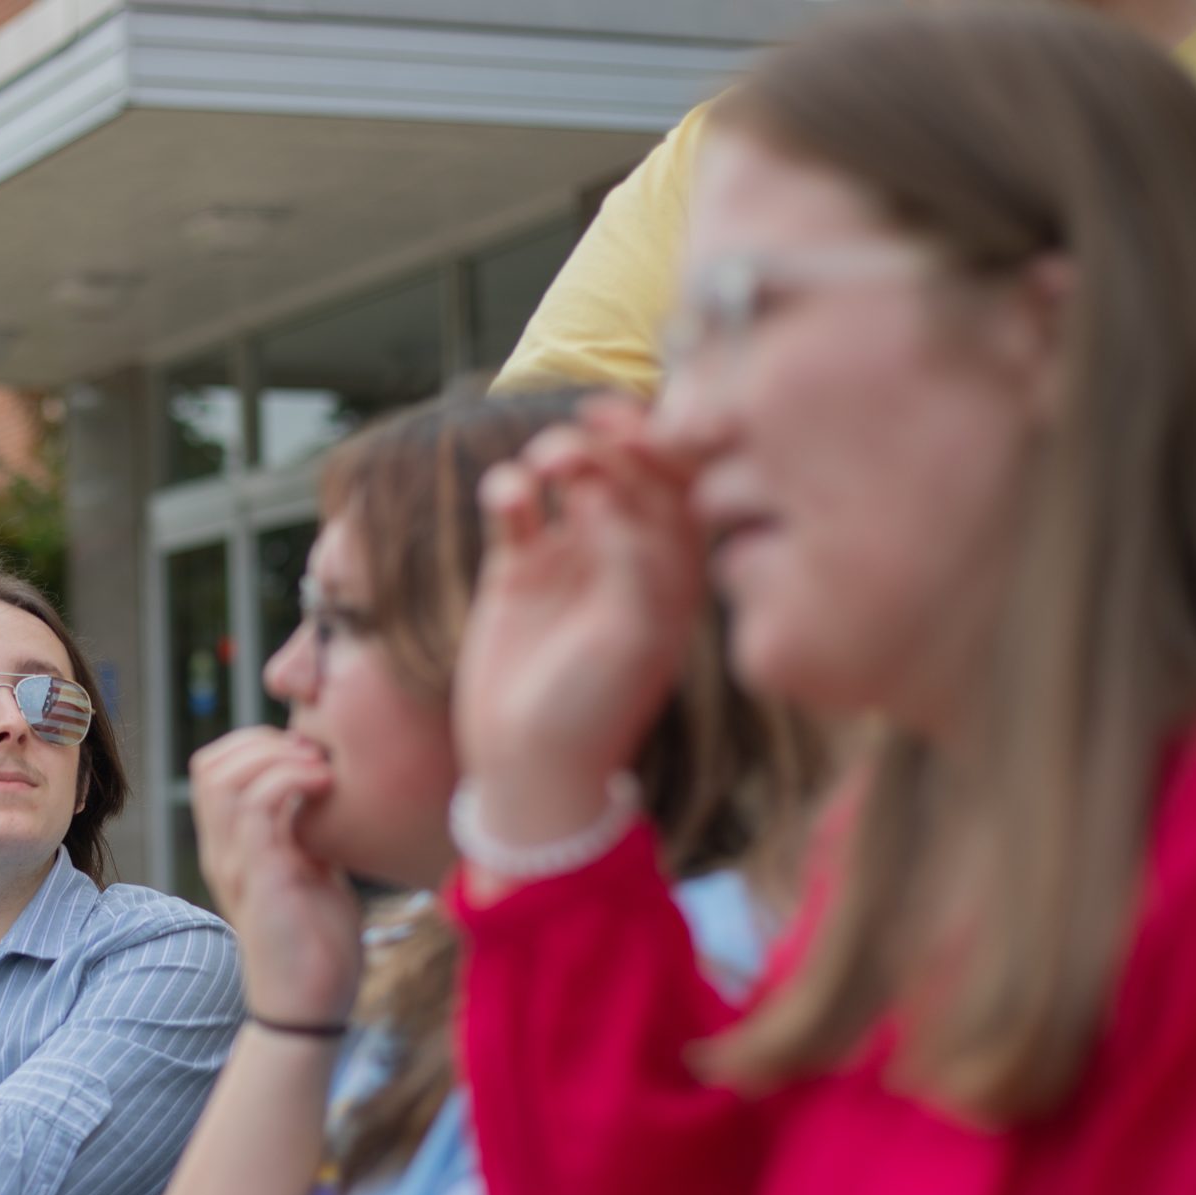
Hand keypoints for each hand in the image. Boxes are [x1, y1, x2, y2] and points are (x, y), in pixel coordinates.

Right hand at [188, 726, 362, 1024]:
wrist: (310, 1007)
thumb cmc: (318, 944)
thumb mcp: (312, 870)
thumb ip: (307, 832)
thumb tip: (329, 790)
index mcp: (230, 847)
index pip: (213, 769)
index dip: (255, 744)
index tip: (306, 754)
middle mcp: (222, 852)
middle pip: (210, 764)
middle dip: (264, 741)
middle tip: (314, 756)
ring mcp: (235, 864)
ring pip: (226, 778)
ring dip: (277, 756)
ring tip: (319, 768)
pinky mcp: (260, 878)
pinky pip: (257, 807)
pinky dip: (291, 780)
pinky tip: (325, 787)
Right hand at [457, 393, 704, 847]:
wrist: (527, 765)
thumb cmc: (594, 709)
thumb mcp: (632, 635)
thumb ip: (631, 555)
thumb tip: (606, 485)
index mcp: (678, 572)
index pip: (685, 486)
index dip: (668, 446)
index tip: (640, 429)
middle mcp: (629, 557)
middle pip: (630, 468)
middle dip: (613, 440)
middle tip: (586, 429)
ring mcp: (573, 558)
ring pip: (573, 476)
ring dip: (562, 454)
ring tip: (548, 462)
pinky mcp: (517, 568)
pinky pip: (518, 507)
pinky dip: (512, 487)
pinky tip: (509, 495)